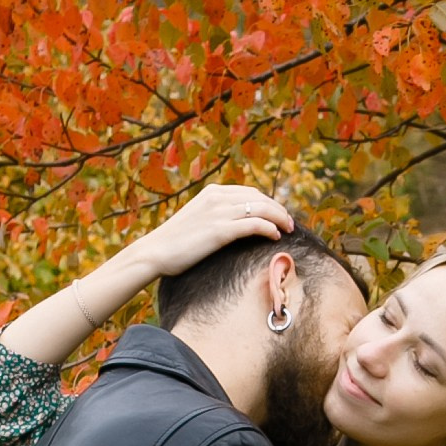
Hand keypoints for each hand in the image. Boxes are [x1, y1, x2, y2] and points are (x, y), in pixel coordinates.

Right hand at [128, 179, 293, 284]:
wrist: (155, 252)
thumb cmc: (175, 243)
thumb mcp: (198, 220)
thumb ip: (216, 215)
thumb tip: (236, 223)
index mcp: (212, 192)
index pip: (250, 192)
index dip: (269, 202)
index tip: (279, 214)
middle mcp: (217, 198)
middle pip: (260, 198)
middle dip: (279, 209)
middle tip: (290, 223)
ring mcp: (219, 212)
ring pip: (262, 209)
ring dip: (280, 218)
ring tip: (288, 229)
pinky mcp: (221, 230)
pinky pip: (255, 225)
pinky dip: (270, 229)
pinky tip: (276, 237)